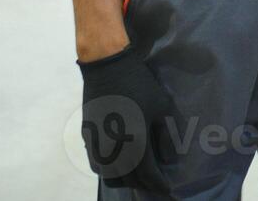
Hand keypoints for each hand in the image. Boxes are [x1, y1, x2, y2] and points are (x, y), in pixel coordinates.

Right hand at [78, 44, 177, 191]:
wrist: (107, 67)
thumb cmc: (139, 84)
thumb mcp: (162, 107)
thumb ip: (167, 136)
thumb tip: (169, 159)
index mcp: (135, 143)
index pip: (148, 176)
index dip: (159, 185)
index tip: (168, 190)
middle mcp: (113, 150)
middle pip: (129, 181)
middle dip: (144, 183)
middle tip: (155, 180)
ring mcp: (97, 146)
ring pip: (110, 177)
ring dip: (125, 179)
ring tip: (138, 172)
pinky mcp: (88, 138)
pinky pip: (98, 166)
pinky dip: (111, 170)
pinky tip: (121, 161)